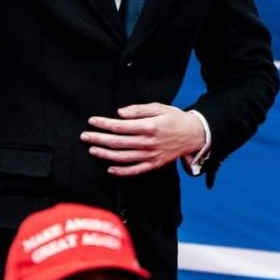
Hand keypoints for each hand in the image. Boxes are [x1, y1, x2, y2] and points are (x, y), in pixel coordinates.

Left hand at [81, 103, 204, 176]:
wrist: (195, 134)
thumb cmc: (175, 118)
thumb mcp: (159, 107)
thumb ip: (138, 109)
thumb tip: (119, 113)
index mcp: (148, 127)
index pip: (120, 126)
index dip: (103, 124)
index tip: (92, 121)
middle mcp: (148, 143)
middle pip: (117, 142)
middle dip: (99, 139)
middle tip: (84, 136)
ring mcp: (151, 156)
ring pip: (123, 158)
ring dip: (105, 155)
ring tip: (92, 150)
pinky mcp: (154, 165)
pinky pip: (135, 171)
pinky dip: (122, 172)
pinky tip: (110, 169)